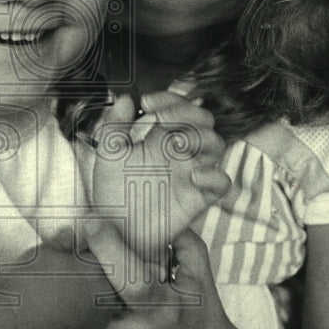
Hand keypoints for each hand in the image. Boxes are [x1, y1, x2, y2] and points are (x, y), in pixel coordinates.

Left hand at [77, 229, 235, 328]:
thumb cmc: (200, 317)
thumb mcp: (200, 275)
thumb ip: (180, 240)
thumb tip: (154, 208)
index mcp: (165, 309)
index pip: (131, 279)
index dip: (109, 248)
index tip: (93, 223)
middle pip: (95, 300)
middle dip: (81, 274)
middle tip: (71, 252)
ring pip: (80, 323)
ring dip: (74, 301)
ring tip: (70, 284)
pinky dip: (75, 328)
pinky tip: (77, 314)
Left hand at [87, 92, 230, 261]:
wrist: (117, 230)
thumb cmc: (114, 193)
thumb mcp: (107, 156)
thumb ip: (113, 126)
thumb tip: (123, 99)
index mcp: (160, 137)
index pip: (176, 106)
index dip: (167, 98)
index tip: (146, 102)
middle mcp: (180, 151)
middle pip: (202, 119)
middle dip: (185, 112)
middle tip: (160, 119)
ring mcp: (191, 172)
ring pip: (216, 144)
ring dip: (201, 137)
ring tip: (177, 144)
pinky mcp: (198, 197)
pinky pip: (221, 182)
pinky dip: (214, 176)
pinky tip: (193, 176)